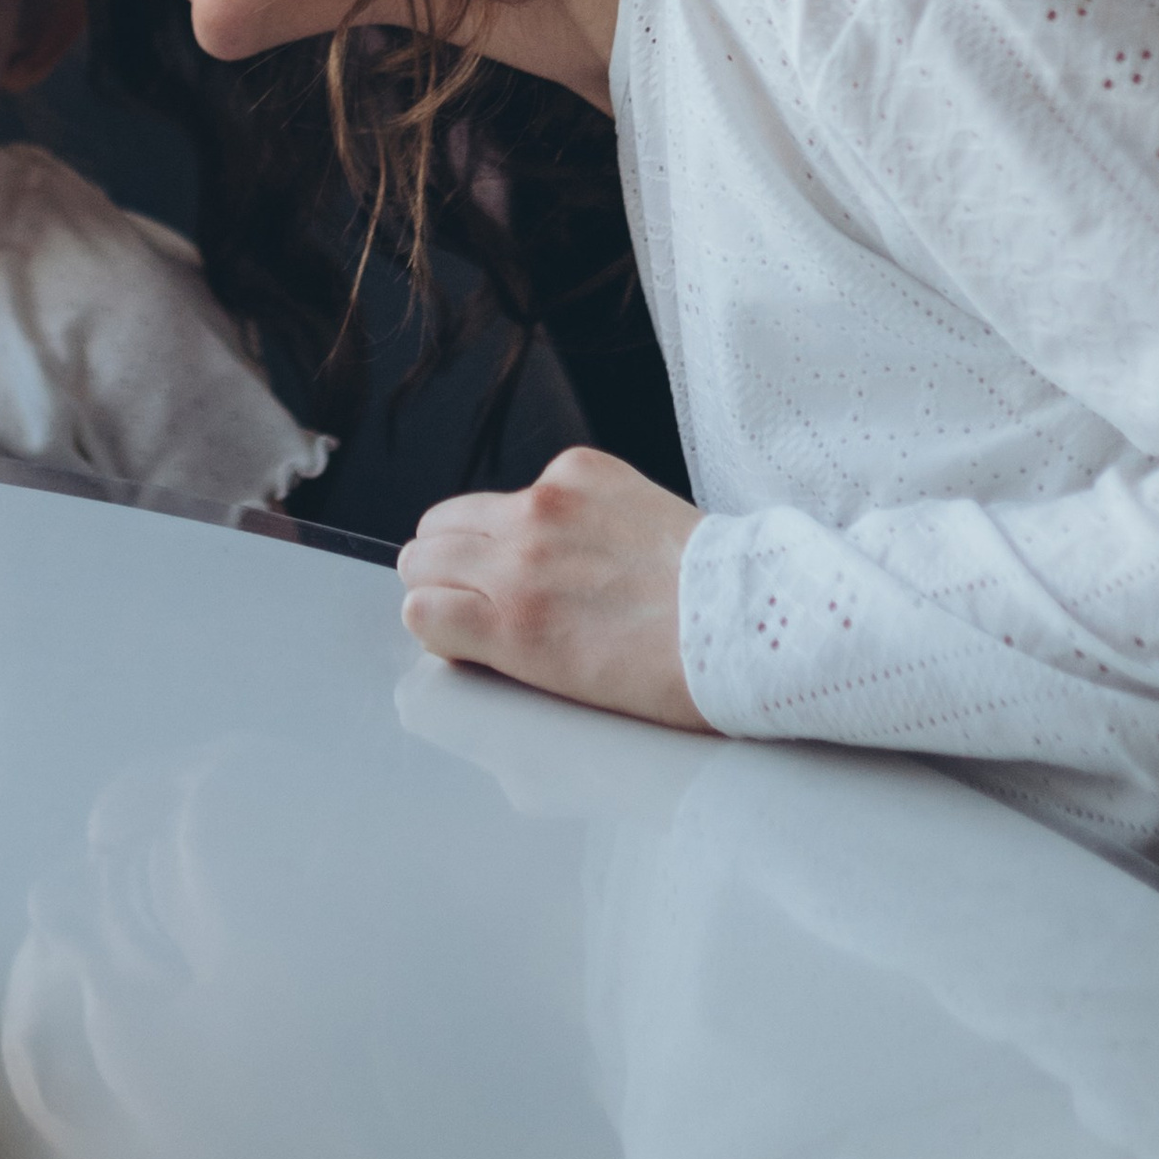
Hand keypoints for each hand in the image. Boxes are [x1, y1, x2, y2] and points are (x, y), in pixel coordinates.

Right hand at [397, 449, 708, 732]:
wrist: (741, 620)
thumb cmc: (668, 671)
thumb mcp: (562, 689)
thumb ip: (496, 652)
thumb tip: (458, 629)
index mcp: (509, 626)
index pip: (416, 609)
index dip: (440, 624)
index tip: (461, 628)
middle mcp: (517, 558)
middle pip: (421, 553)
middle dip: (442, 578)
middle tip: (482, 594)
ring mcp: (547, 504)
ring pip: (458, 511)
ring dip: (476, 538)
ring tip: (523, 563)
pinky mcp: (581, 470)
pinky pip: (530, 483)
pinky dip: (545, 508)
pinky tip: (587, 536)